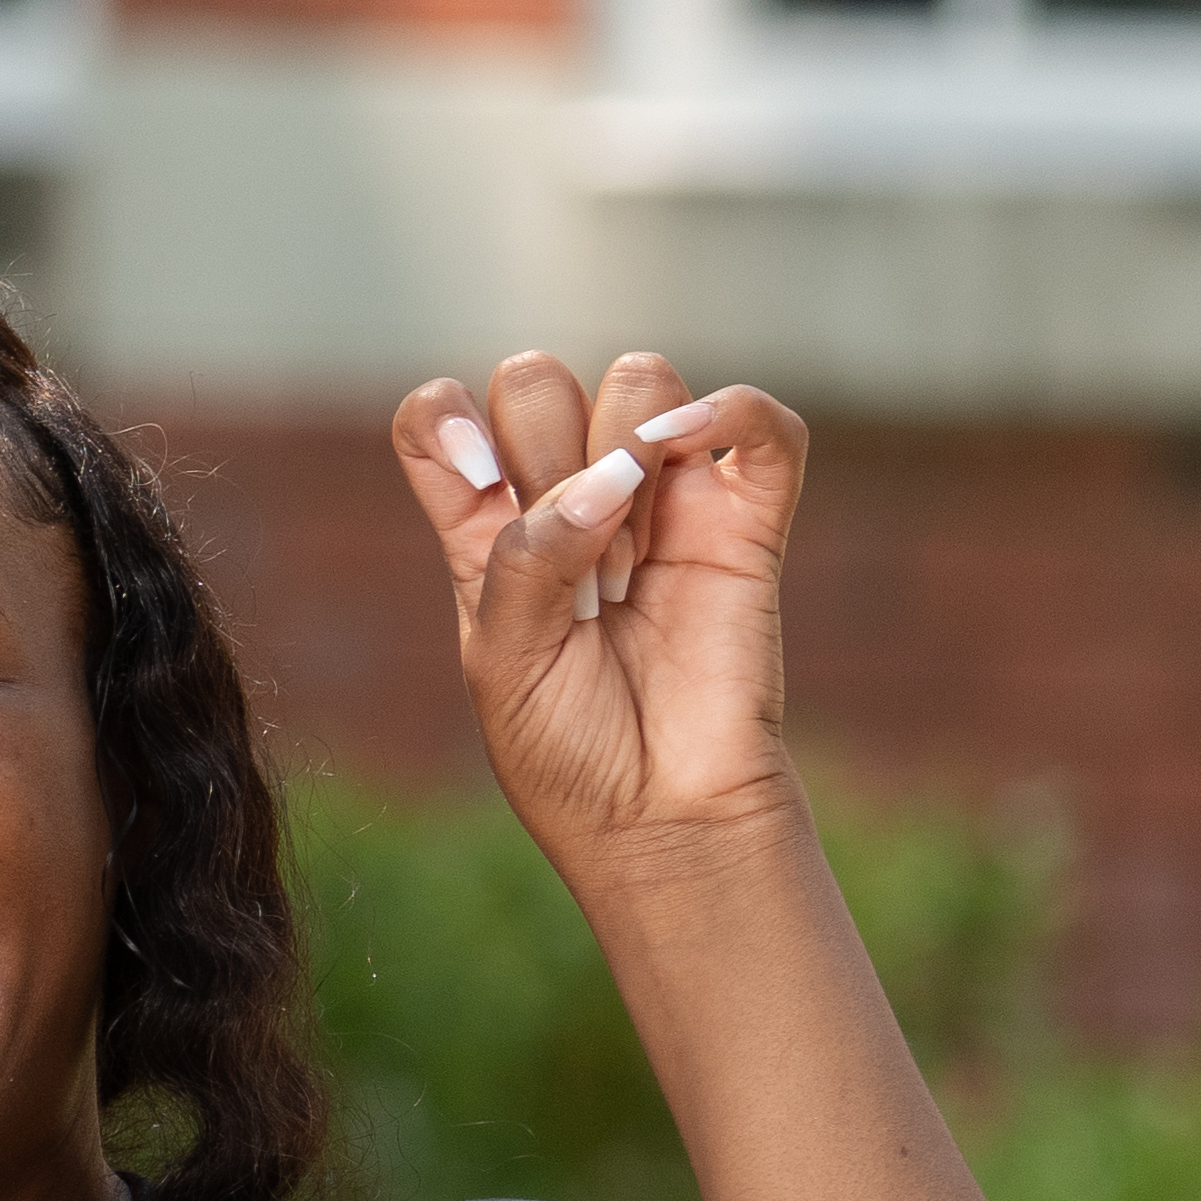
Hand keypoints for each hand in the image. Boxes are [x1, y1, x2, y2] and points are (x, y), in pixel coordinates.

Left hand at [390, 349, 818, 877]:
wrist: (660, 817)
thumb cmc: (566, 752)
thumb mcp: (501, 659)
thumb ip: (528, 558)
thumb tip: (608, 475)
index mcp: (487, 531)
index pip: (439, 419)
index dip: (442, 421)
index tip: (476, 478)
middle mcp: (570, 499)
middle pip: (538, 382)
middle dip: (542, 451)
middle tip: (567, 564)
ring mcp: (662, 502)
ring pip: (637, 382)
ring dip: (625, 460)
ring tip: (627, 573)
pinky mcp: (747, 521)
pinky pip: (760, 423)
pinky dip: (728, 411)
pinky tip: (687, 448)